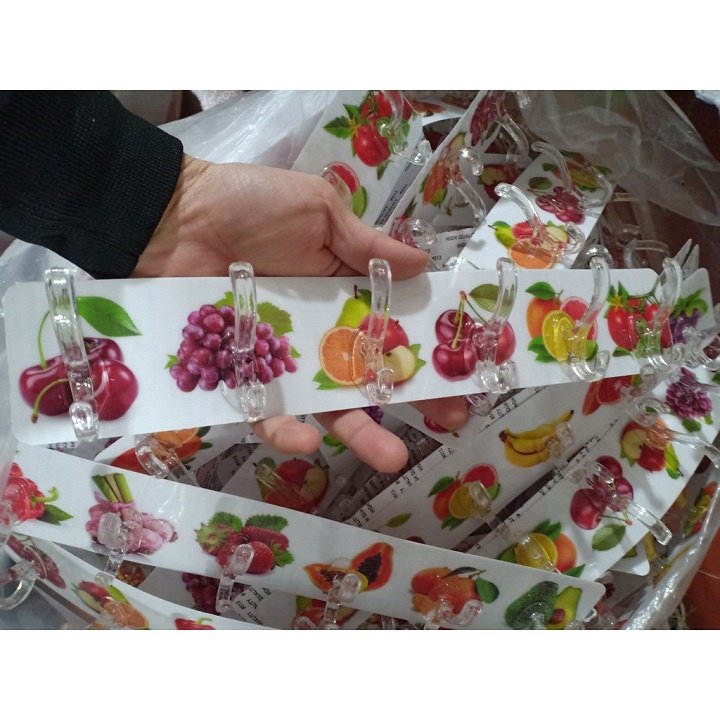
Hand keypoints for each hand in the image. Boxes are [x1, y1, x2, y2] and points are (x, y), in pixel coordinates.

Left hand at [134, 155, 468, 471]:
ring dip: (360, 432)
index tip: (466, 370)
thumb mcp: (318, 210)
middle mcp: (319, 333)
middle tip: (451, 421)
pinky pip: (265, 410)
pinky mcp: (240, 377)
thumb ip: (366, 244)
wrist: (169, 216)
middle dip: (413, 399)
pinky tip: (308, 440)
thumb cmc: (249, 206)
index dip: (429, 348)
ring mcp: (282, 360)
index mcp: (343, 293)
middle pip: (371, 374)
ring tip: (392, 456)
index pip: (395, 328)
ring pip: (326, 404)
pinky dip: (285, 428)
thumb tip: (425, 264)